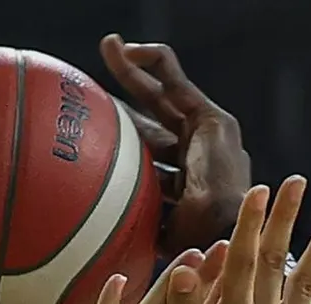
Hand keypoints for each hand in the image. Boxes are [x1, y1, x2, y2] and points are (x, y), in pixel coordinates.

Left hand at [101, 34, 250, 256]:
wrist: (225, 234)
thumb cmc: (192, 250)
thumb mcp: (155, 241)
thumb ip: (134, 232)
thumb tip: (92, 243)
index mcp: (182, 189)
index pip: (147, 163)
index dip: (120, 150)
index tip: (86, 142)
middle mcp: (194, 159)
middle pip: (151, 125)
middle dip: (125, 105)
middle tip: (90, 89)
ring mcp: (204, 138)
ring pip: (161, 95)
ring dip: (132, 72)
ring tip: (109, 46)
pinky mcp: (211, 118)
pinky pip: (175, 79)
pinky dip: (153, 59)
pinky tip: (124, 49)